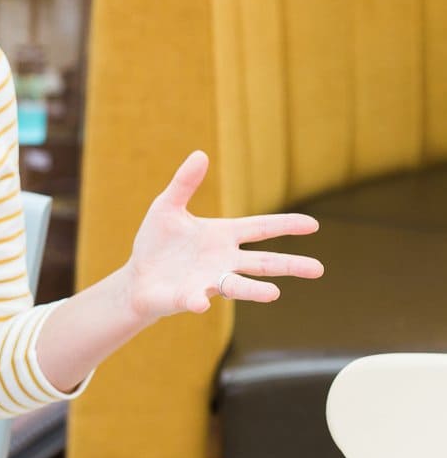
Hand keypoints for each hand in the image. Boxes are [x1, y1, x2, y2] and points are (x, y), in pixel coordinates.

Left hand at [121, 150, 323, 321]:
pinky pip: (195, 299)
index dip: (286, 225)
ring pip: (238, 286)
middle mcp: (224, 261)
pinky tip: (201, 303)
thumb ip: (184, 184)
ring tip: (274, 294)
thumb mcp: (167, 207)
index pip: (261, 228)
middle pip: (263, 262)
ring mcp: (209, 281)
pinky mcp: (188, 298)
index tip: (314, 225)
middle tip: (318, 269)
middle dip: (290, 265)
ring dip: (255, 291)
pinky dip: (198, 301)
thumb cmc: (158, 243)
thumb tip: (200, 154)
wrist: (138, 276)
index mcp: (223, 236)